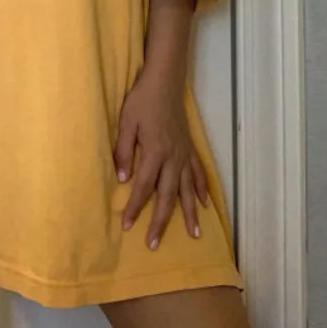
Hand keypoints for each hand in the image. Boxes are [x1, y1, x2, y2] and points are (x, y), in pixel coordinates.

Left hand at [114, 77, 208, 248]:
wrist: (163, 83)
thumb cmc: (141, 101)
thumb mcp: (126, 123)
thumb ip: (124, 151)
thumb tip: (122, 179)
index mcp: (154, 152)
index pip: (142, 187)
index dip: (135, 207)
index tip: (128, 226)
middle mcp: (173, 158)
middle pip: (167, 196)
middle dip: (160, 221)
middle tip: (153, 244)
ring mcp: (184, 154)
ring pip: (187, 189)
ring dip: (189, 213)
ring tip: (194, 234)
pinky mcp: (189, 148)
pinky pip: (198, 173)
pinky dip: (201, 189)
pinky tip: (204, 204)